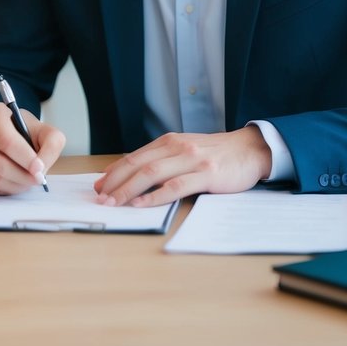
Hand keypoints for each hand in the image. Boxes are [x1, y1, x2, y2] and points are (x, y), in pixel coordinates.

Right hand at [0, 102, 64, 194]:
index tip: (39, 169)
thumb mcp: (43, 130)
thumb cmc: (24, 131)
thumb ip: (51, 144)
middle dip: (22, 175)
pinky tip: (16, 181)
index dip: (25, 158)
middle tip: (38, 179)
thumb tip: (40, 168)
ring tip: (29, 180)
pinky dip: (6, 188)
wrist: (5, 132)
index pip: (6, 140)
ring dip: (15, 184)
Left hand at [93, 127, 272, 206]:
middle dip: (115, 182)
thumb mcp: (183, 150)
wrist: (249, 150)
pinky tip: (141, 204)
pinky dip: (155, 196)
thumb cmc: (214, 154)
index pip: (133, 157)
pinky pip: (176, 186)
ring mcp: (192, 160)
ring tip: (113, 202)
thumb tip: (127, 174)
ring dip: (128, 189)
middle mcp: (177, 148)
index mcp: (168, 142)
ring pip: (152, 174)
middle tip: (99, 198)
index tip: (97, 187)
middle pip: (138, 165)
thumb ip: (159, 160)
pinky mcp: (206, 175)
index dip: (113, 172)